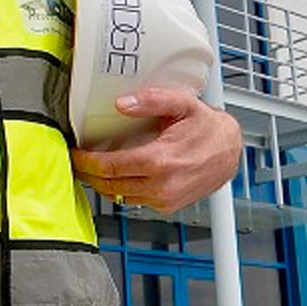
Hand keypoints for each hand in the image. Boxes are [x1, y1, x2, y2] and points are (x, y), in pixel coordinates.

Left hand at [70, 87, 242, 212]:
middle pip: (110, 186)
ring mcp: (165, 199)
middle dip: (88, 174)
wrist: (232, 152)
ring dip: (103, 184)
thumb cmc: (208, 128)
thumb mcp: (182, 104)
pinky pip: (135, 201)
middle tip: (76, 161)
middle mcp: (162, 185)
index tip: (75, 153)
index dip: (87, 162)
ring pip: (120, 197)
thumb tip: (122, 103)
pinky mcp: (168, 206)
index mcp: (161, 161)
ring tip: (91, 168)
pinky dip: (121, 190)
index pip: (110, 168)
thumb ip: (151, 100)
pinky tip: (115, 177)